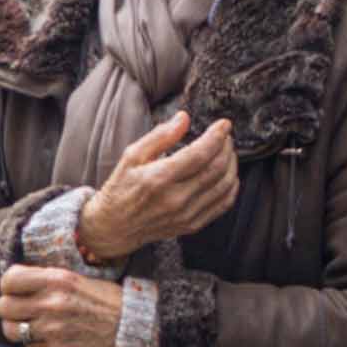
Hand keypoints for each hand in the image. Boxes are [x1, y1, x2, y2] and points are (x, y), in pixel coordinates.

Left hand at [0, 262, 125, 346]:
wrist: (129, 326)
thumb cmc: (102, 298)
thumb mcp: (74, 277)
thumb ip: (44, 279)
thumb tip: (15, 282)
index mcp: (55, 279)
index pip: (9, 280)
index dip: (8, 285)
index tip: (14, 288)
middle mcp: (51, 303)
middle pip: (3, 306)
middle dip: (8, 306)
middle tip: (18, 308)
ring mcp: (52, 329)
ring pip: (10, 330)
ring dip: (15, 326)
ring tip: (26, 323)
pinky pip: (28, 346)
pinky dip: (32, 341)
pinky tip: (44, 335)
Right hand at [73, 110, 242, 263]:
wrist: (114, 227)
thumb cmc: (121, 189)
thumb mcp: (132, 156)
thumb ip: (159, 136)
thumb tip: (184, 118)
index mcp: (158, 178)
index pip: (199, 153)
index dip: (217, 136)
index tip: (223, 124)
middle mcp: (175, 199)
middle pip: (216, 168)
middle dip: (227, 147)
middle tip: (224, 136)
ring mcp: (186, 214)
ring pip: (224, 185)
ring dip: (232, 164)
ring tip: (227, 152)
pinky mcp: (192, 225)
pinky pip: (223, 204)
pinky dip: (231, 186)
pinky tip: (228, 175)